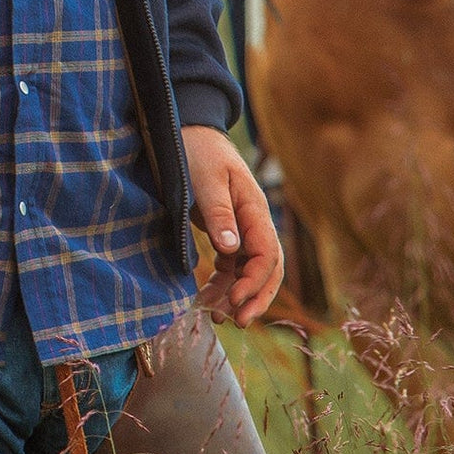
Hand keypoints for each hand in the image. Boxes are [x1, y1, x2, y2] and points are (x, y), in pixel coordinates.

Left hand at [182, 124, 282, 327]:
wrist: (187, 131)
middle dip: (255, 297)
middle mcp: (253, 221)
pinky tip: (208, 299)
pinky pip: (231, 265)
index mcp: (254, 209)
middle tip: (237, 322)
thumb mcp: (205, 179)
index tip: (236, 300)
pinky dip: (222, 284)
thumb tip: (232, 249)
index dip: (255, 282)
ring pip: (248, 271)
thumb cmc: (197, 150)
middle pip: (267, 269)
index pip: (267, 254)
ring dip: (236, 295)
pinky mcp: (225, 231)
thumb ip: (219, 212)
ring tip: (218, 318)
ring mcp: (241, 228)